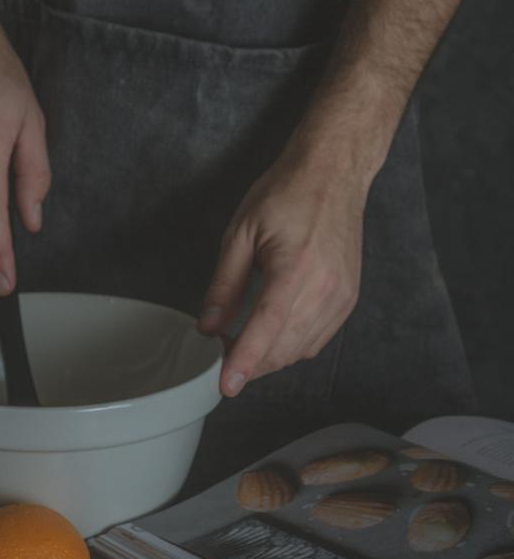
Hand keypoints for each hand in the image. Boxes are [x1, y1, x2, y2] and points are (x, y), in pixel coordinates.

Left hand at [198, 145, 366, 396]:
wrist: (334, 173)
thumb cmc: (286, 193)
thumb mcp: (241, 233)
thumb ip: (224, 285)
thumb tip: (209, 326)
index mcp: (295, 269)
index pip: (265, 329)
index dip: (243, 362)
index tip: (226, 386)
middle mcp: (325, 288)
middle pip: (284, 348)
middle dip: (252, 364)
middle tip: (221, 357)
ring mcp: (342, 296)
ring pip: (302, 349)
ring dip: (272, 358)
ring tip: (243, 349)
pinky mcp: (349, 297)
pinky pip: (319, 338)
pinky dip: (293, 346)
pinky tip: (273, 337)